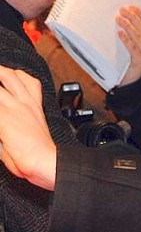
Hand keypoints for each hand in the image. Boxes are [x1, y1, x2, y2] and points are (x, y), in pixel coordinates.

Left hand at [0, 66, 56, 190]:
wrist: (45, 161)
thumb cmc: (39, 152)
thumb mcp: (33, 129)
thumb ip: (17, 122)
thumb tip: (3, 129)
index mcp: (34, 106)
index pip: (27, 81)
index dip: (14, 74)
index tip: (6, 74)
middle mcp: (25, 104)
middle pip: (10, 75)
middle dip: (1, 71)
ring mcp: (13, 109)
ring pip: (1, 86)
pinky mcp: (4, 120)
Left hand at [117, 5, 140, 86]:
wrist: (131, 86)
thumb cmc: (128, 68)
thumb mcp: (132, 52)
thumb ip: (131, 40)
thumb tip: (121, 24)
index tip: (132, 7)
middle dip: (133, 17)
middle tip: (122, 10)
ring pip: (139, 37)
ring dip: (128, 26)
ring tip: (119, 19)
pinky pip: (133, 48)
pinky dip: (126, 40)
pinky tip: (120, 33)